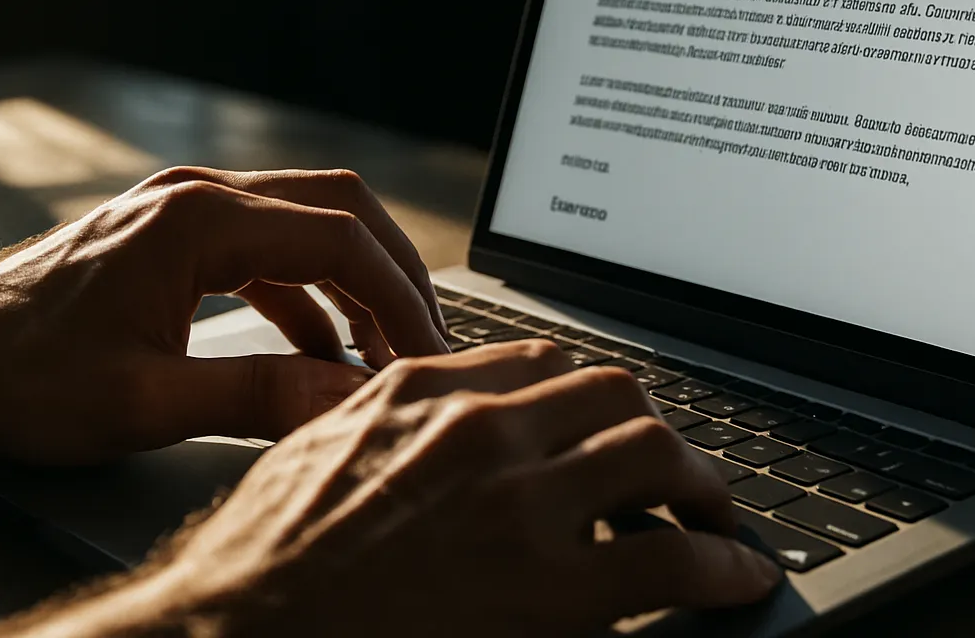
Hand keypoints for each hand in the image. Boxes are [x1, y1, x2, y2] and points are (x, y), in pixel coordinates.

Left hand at [0, 166, 448, 462]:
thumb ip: (258, 395)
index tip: (428, 348)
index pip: (340, 238)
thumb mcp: (144, 403)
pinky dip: (309, 291)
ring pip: (309, 222)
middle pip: (339, 208)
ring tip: (385, 348)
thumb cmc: (23, 375)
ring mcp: (187, 207)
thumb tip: (351, 399)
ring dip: (355, 281)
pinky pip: (269, 248)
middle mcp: (200, 195)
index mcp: (199, 221)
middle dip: (394, 272)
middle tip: (427, 337)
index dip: (399, 295)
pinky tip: (322, 346)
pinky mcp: (176, 233)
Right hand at [0, 342, 782, 636]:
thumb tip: (456, 403)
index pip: (547, 363)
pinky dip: (722, 561)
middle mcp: (484, 432)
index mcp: (425, 391)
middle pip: (615, 397)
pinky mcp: (552, 590)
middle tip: (680, 471)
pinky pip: (669, 558)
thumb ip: (396, 409)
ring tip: (717, 516)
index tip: (610, 422)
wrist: (233, 633)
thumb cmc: (259, 555)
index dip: (594, 397)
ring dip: (702, 486)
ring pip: (655, 454)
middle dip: (658, 432)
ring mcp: (523, 507)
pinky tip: (740, 574)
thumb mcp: (317, 443)